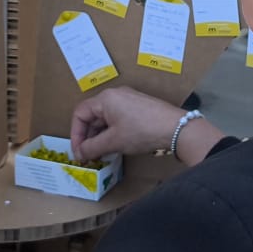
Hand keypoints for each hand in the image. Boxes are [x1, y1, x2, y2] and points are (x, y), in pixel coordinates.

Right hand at [72, 86, 220, 164]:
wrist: (176, 128)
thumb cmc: (142, 131)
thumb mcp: (113, 141)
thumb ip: (92, 148)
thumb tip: (80, 154)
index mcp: (105, 98)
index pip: (80, 114)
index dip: (76, 134)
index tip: (78, 152)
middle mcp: (115, 95)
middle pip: (92, 116)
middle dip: (88, 137)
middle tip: (87, 156)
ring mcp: (128, 100)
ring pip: (105, 118)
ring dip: (100, 136)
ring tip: (100, 154)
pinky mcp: (139, 107)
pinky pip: (118, 118)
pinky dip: (112, 132)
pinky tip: (115, 146)